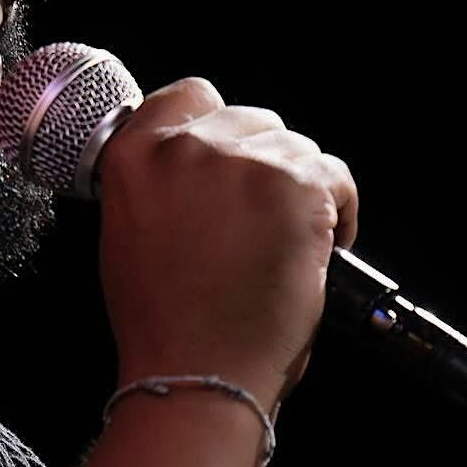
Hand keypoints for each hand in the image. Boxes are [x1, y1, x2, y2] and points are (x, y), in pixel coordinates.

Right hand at [96, 77, 357, 410]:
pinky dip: (339, 206)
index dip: (213, 122)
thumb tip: (194, 162)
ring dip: (298, 184)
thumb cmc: (161, 319)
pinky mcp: (296, 186)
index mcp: (133, 155)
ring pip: (294, 146)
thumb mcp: (127, 229)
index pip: (187, 95)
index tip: (228, 150)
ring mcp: (242, 162)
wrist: (197, 371)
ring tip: (287, 235)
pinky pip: (334, 173)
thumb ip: (156, 179)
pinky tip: (321, 242)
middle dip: (259, 160)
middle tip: (258, 213)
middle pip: (248, 118)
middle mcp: (185, 147)